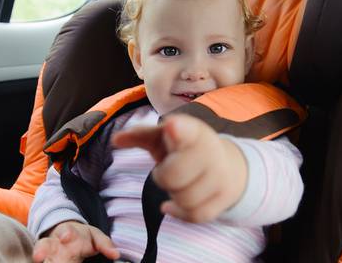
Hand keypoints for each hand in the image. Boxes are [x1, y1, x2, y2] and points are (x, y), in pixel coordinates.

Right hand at [32, 221, 119, 262]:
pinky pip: (45, 262)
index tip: (66, 237)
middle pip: (46, 244)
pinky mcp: (47, 260)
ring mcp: (48, 255)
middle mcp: (55, 244)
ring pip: (40, 255)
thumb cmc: (82, 237)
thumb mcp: (94, 236)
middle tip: (39, 256)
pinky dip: (44, 262)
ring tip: (38, 261)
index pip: (66, 230)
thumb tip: (116, 255)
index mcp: (69, 233)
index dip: (66, 233)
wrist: (66, 236)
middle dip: (42, 249)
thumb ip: (105, 244)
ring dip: (39, 257)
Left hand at [112, 114, 247, 222]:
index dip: (178, 130)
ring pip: (186, 199)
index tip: (171, 126)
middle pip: (174, 176)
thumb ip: (139, 136)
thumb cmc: (183, 148)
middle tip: (167, 169)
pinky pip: (196, 215)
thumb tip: (116, 139)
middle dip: (164, 177)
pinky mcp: (225, 196)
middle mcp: (211, 151)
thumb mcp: (162, 137)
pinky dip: (180, 213)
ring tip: (178, 183)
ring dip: (174, 194)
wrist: (225, 162)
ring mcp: (221, 175)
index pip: (187, 131)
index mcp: (192, 131)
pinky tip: (172, 205)